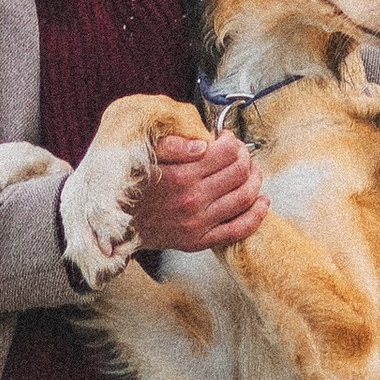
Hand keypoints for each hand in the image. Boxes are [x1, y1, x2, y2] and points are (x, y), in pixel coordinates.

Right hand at [127, 129, 269, 254]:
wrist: (116, 225)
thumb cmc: (131, 187)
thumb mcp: (144, 157)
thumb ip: (174, 145)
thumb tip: (205, 141)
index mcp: (181, 175)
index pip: (226, 151)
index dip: (232, 140)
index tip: (226, 138)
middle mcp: (192, 200)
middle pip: (240, 171)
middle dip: (245, 156)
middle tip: (239, 152)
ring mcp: (198, 223)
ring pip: (246, 197)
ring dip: (256, 179)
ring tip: (251, 170)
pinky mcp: (199, 241)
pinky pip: (239, 229)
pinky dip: (258, 214)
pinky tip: (262, 202)